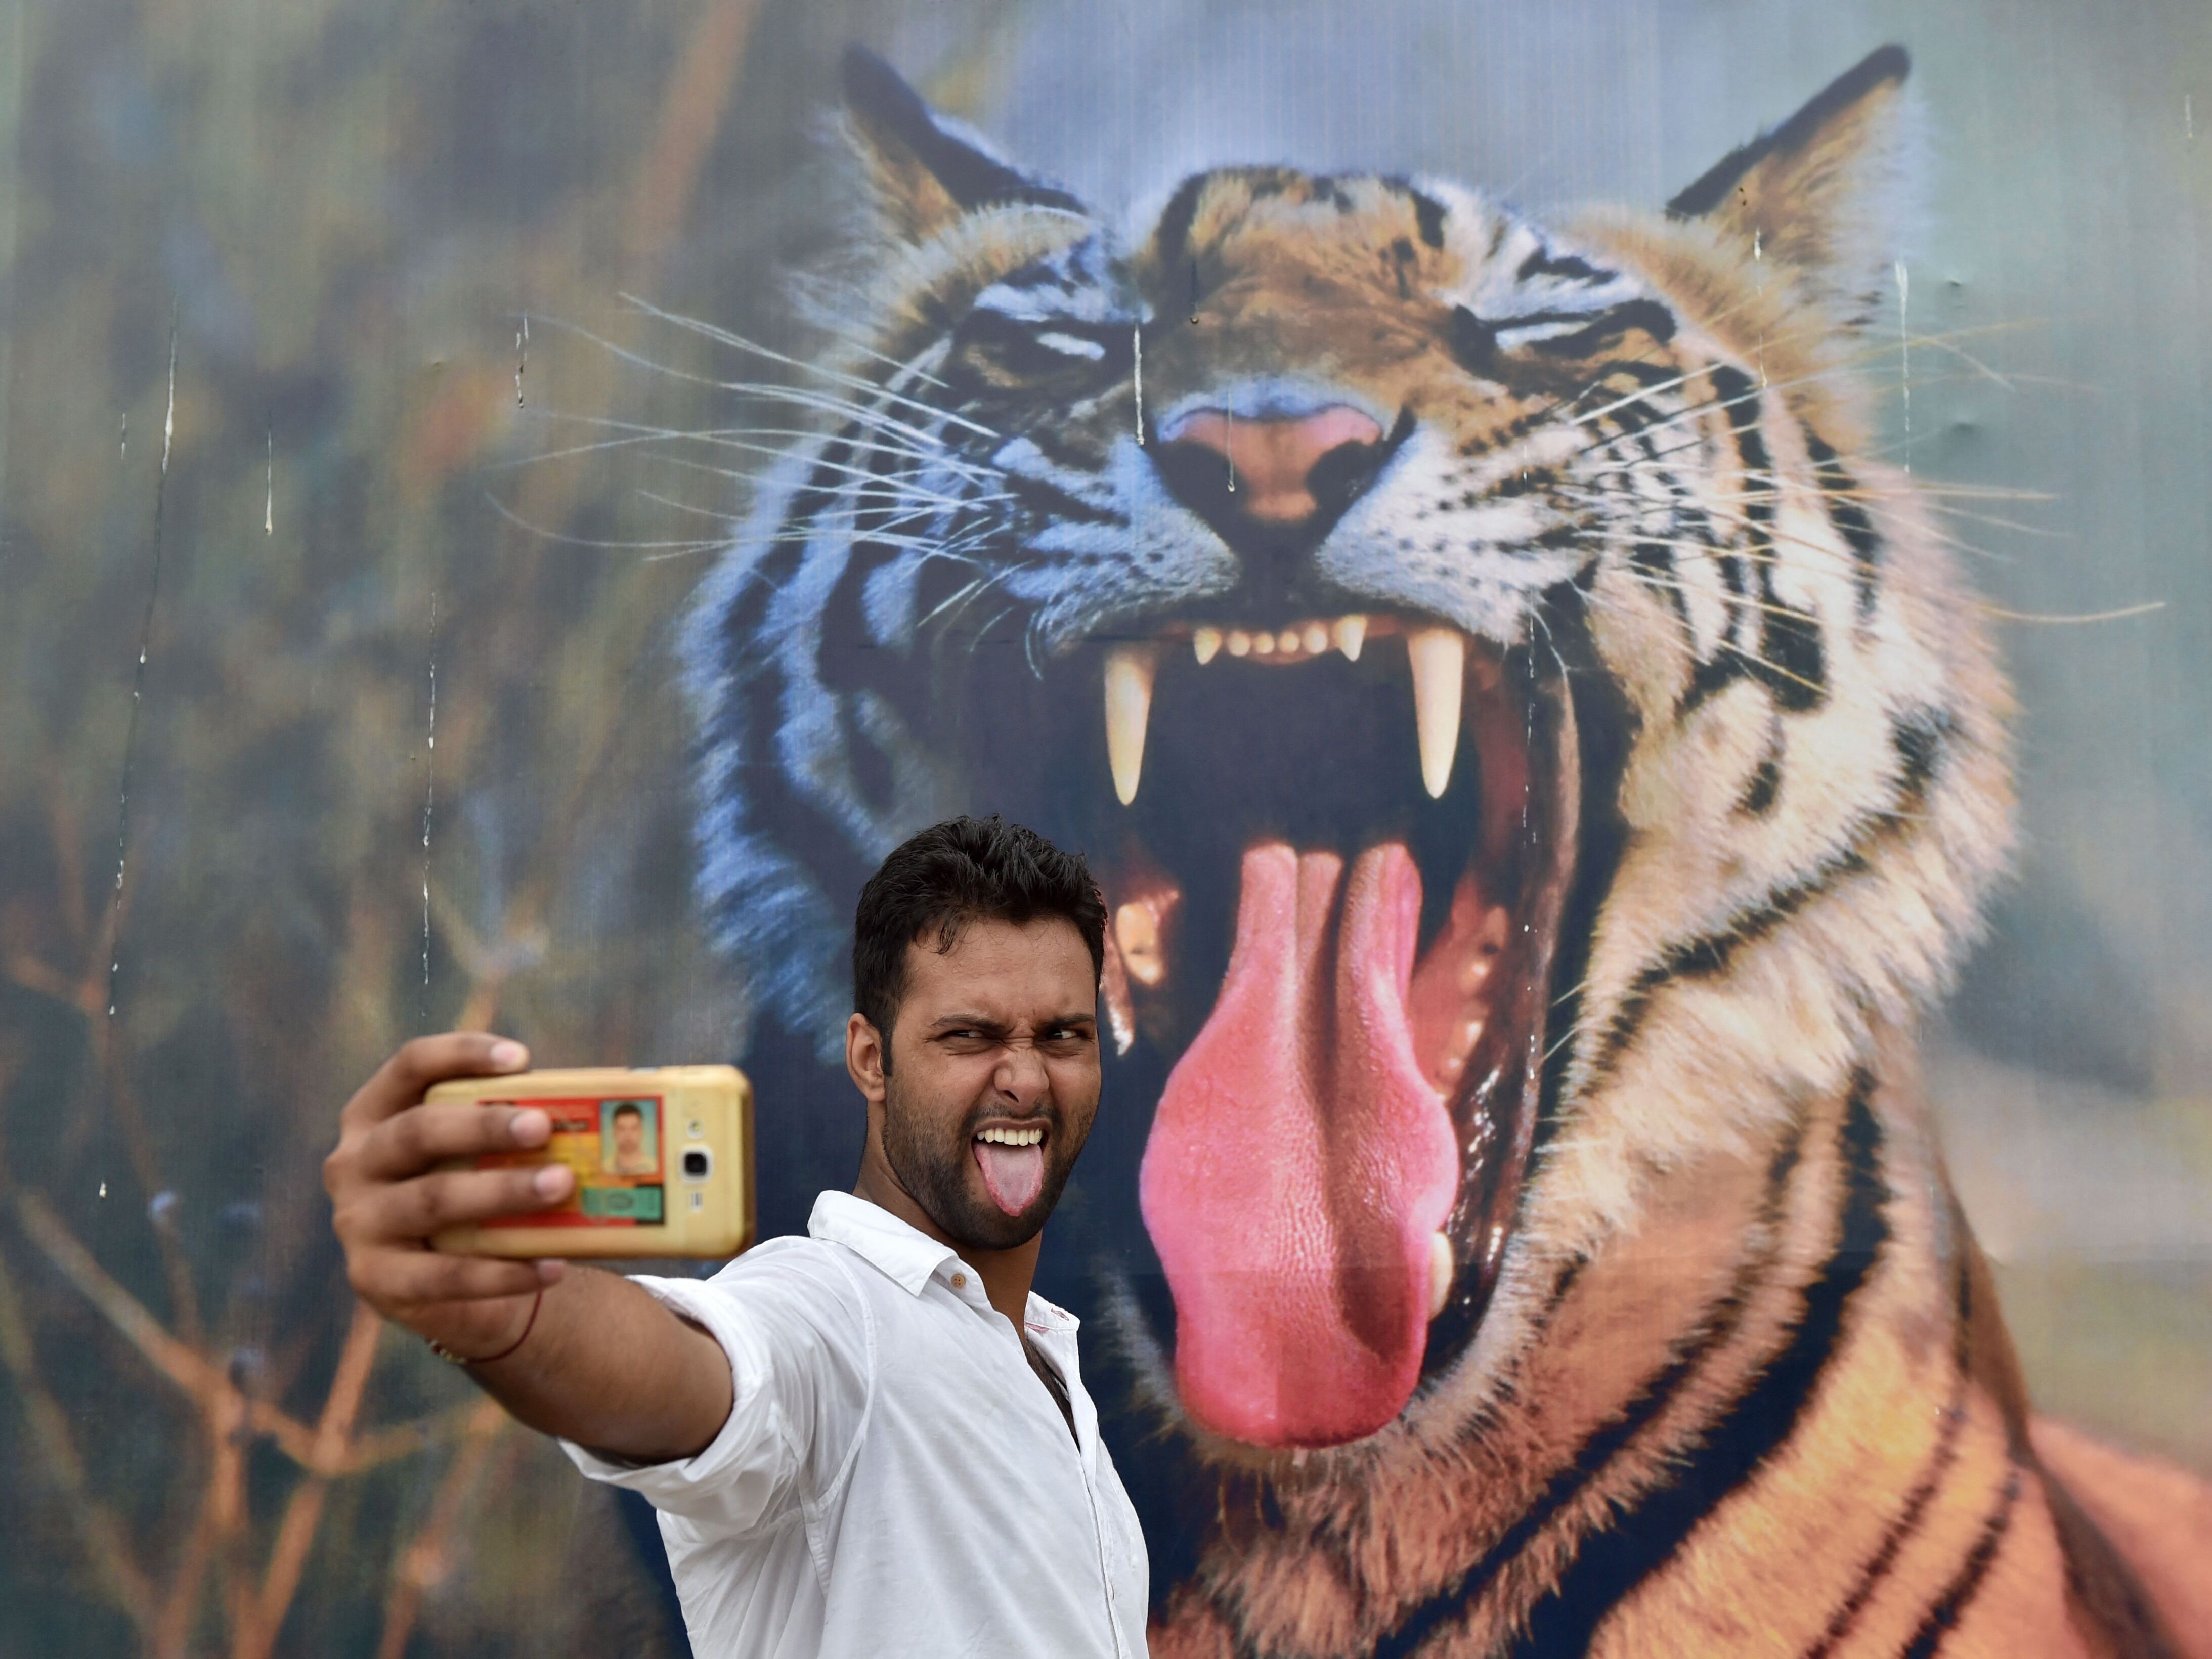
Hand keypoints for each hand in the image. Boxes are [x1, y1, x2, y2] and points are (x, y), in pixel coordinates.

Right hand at [324, 1033, 572, 1359]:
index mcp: (376, 1114)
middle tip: (543, 1126)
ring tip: (561, 1185)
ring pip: (431, 1201)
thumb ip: (510, 1127)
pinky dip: (504, 1272)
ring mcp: (360, 1223)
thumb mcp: (475, 1155)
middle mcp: (355, 1162)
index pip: (409, 1066)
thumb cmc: (470, 1194)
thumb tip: (603, 1103)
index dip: (460, 1053)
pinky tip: (553, 1265)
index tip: (521, 1057)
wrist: (444, 1289)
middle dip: (482, 1126)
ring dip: (500, 1192)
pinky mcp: (376, 1280)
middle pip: (417, 1131)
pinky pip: (445, 1275)